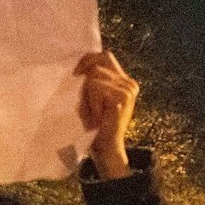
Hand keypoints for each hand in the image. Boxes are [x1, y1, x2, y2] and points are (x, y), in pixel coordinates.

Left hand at [78, 52, 139, 180]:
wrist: (107, 148)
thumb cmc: (96, 125)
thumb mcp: (93, 98)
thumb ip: (92, 80)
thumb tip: (81, 66)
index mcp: (125, 82)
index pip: (105, 56)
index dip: (88, 59)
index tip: (75, 72)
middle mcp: (129, 83)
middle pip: (99, 62)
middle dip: (86, 76)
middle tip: (83, 95)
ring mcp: (128, 90)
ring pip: (94, 76)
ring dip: (88, 94)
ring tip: (94, 111)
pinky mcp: (123, 97)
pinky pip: (95, 87)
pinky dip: (91, 102)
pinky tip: (98, 116)